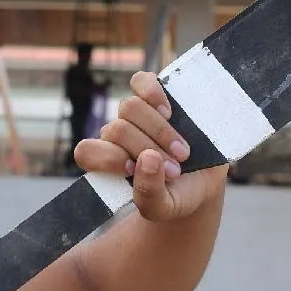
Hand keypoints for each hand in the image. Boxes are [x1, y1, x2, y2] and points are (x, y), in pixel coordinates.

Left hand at [74, 71, 228, 221]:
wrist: (203, 180)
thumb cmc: (176, 197)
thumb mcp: (164, 208)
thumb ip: (149, 193)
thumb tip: (147, 158)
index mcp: (107, 162)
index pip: (86, 151)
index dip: (107, 158)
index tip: (131, 170)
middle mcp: (116, 136)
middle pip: (117, 130)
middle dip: (147, 149)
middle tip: (174, 171)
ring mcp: (135, 115)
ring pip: (129, 107)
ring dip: (159, 131)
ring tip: (182, 152)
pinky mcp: (155, 96)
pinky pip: (141, 81)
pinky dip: (154, 94)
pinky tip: (170, 113)